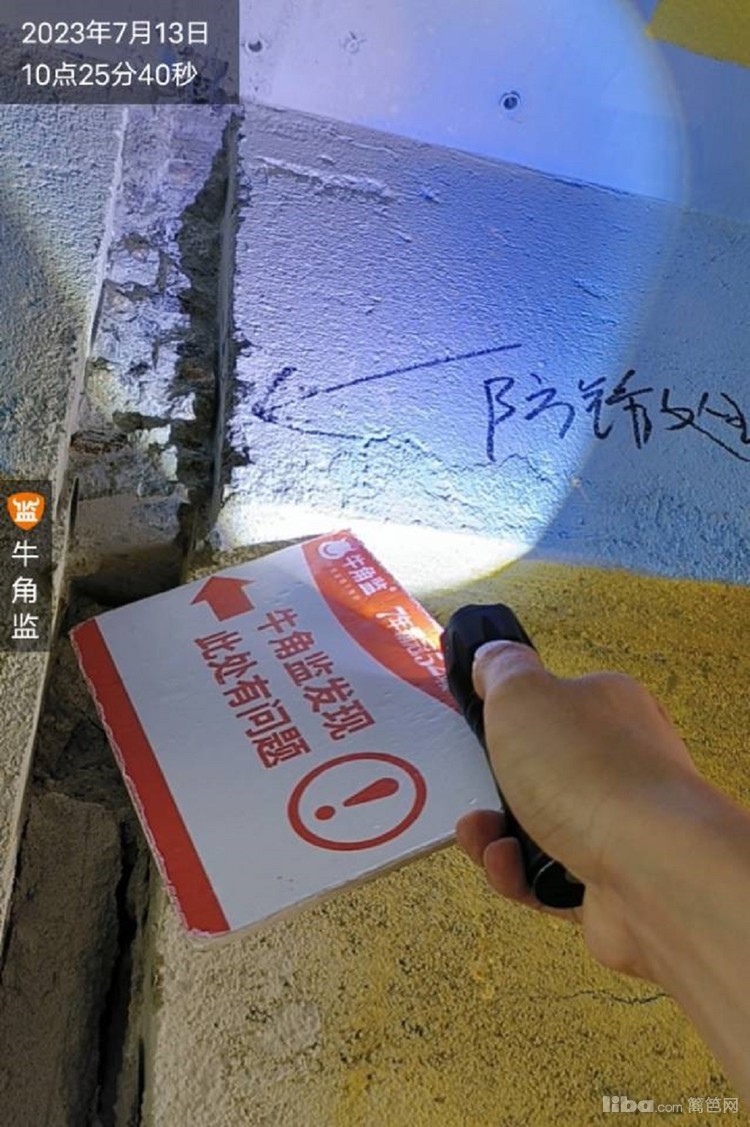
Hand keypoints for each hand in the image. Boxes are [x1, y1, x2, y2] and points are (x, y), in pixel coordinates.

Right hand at [456, 641, 699, 980]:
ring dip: (495, 833)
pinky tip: (509, 864)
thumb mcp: (522, 693)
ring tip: (482, 834)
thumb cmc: (587, 768)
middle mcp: (621, 763)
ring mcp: (619, 826)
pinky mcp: (611, 884)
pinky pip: (547, 878)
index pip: (555, 702)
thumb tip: (492, 657)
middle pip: (539, 769)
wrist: (650, 869)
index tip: (475, 727)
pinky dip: (518, 874)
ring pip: (536, 828)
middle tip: (471, 787)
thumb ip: (501, 669)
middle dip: (492, 784)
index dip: (511, 715)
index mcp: (609, 706)